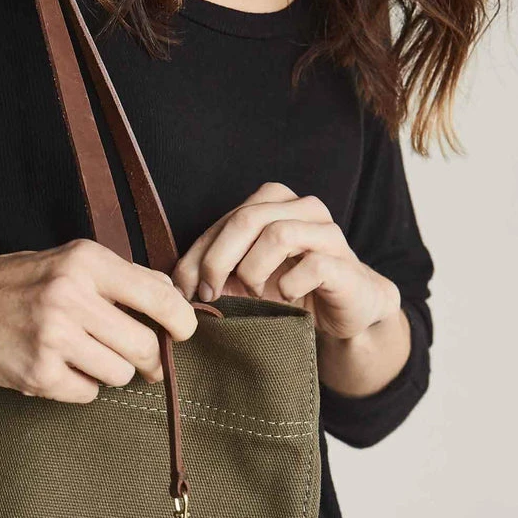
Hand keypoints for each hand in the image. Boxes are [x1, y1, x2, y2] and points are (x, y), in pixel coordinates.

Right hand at [0, 239, 197, 402]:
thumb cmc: (14, 283)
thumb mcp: (66, 261)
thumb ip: (119, 277)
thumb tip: (171, 295)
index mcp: (85, 262)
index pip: (158, 296)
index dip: (182, 322)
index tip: (184, 333)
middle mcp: (71, 297)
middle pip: (144, 346)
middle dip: (149, 360)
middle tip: (143, 363)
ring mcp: (53, 338)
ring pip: (118, 374)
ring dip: (110, 373)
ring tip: (83, 358)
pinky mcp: (38, 373)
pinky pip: (87, 394)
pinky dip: (79, 387)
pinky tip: (59, 369)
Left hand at [171, 182, 401, 341]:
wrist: (344, 313)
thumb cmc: (289, 292)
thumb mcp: (243, 280)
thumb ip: (213, 272)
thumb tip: (172, 285)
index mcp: (273, 204)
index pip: (223, 221)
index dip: (196, 256)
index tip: (183, 291)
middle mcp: (301, 208)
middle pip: (246, 220)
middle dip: (217, 262)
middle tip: (209, 295)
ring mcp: (326, 232)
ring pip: (277, 234)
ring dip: (253, 273)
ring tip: (254, 296)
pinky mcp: (343, 262)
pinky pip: (311, 265)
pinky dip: (288, 287)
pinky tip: (286, 299)